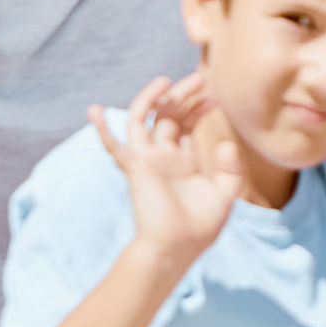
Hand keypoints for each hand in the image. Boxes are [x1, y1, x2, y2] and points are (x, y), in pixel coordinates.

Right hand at [94, 75, 241, 265]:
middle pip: (169, 115)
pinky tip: (95, 110)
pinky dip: (102, 128)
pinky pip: (114, 144)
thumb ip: (230, 168)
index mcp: (183, 161)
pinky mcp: (136, 167)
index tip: (214, 97)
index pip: (187, 124)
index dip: (199, 108)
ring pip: (144, 119)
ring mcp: (148, 159)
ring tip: (166, 81)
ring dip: (152, 98)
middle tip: (201, 78)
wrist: (177, 248)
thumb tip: (224, 143)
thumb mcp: (225, 194)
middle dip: (183, 95)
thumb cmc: (200, 227)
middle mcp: (164, 156)